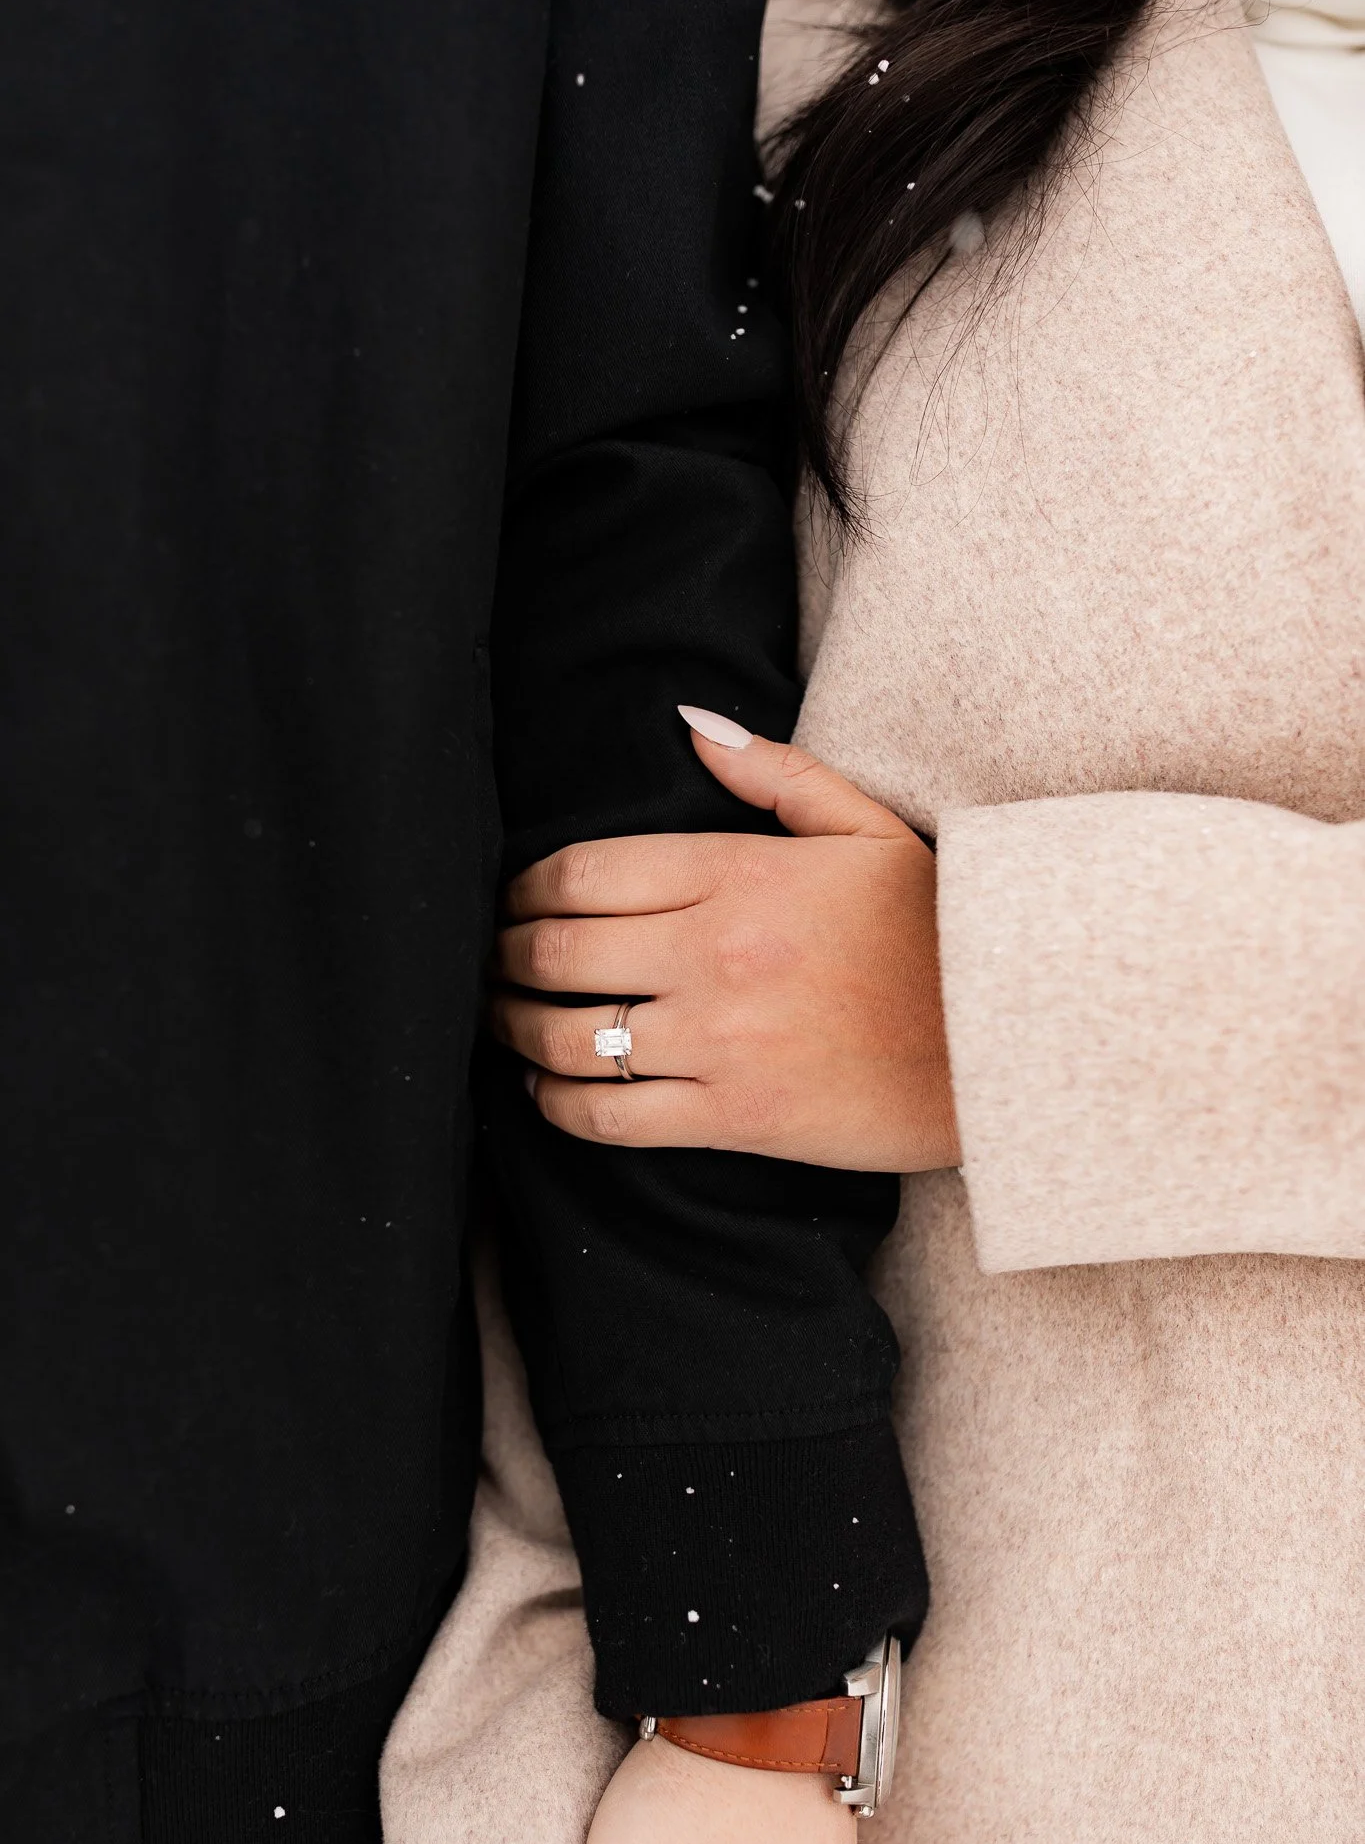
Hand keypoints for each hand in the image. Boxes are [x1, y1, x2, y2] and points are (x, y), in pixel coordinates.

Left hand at [489, 708, 960, 1172]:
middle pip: (556, 952)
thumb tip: (687, 724)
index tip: (513, 902)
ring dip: (515, 1031)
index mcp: (739, 873)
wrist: (1013, 1038)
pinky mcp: (735, 1117)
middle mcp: (714, 954)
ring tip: (503, 1023)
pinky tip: (547, 1094)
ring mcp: (720, 1041)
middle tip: (491, 963)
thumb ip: (773, 773)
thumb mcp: (868, 826)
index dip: (524, 890)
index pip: (583, 874)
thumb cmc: (939, 927)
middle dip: (505, 957)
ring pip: (568, 1039)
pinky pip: (610, 1119)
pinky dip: (558, 1108)